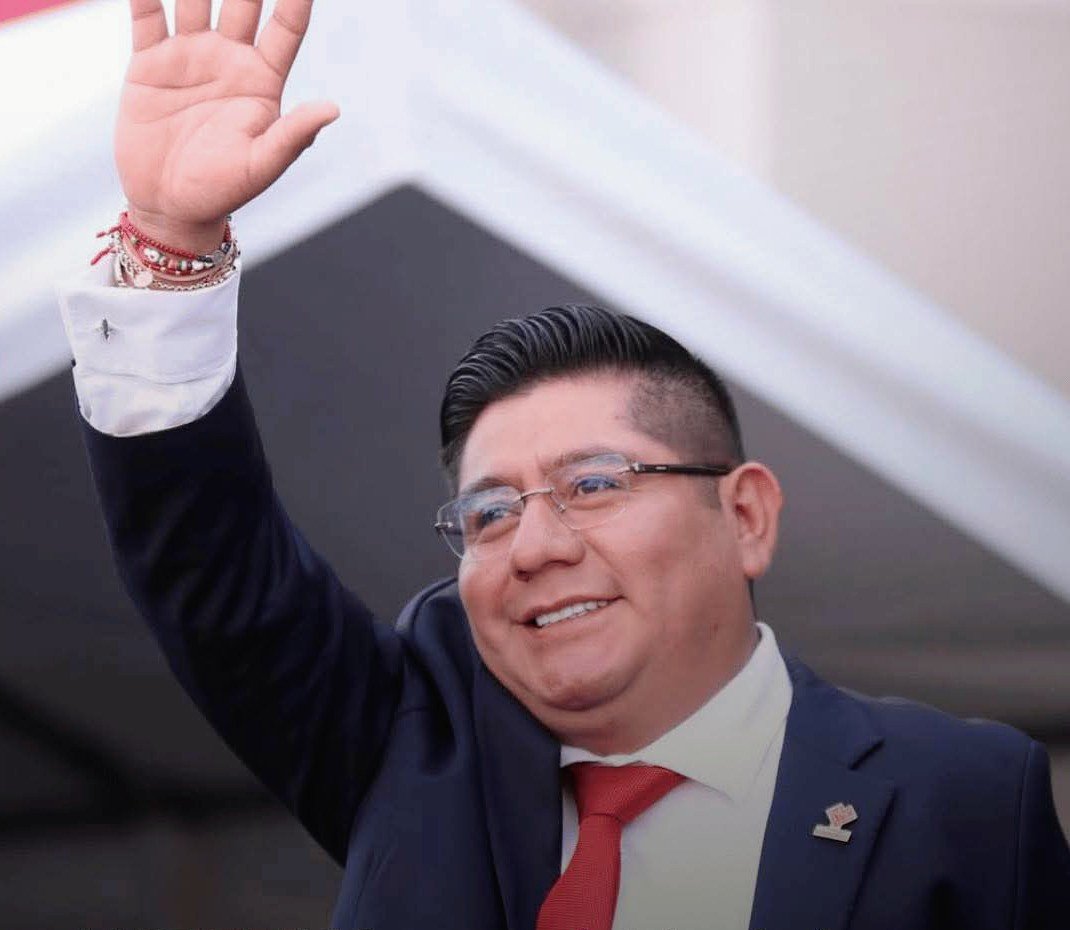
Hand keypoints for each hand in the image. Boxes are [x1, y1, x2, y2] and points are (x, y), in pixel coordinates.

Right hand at [116, 0, 338, 251]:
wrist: (170, 206)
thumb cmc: (223, 191)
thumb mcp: (262, 166)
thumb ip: (293, 135)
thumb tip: (333, 109)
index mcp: (263, 81)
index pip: (285, 27)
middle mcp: (230, 59)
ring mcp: (190, 56)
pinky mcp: (150, 62)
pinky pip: (147, 12)